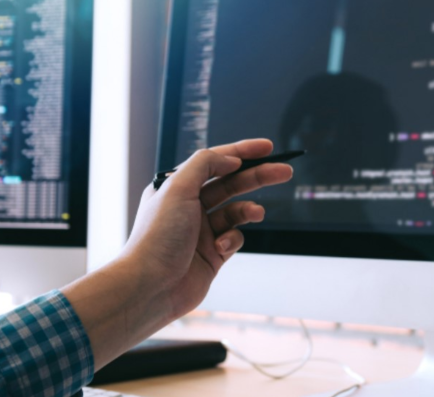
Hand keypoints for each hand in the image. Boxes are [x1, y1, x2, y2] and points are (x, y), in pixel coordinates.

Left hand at [62, 139, 292, 367]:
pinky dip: (233, 239)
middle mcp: (189, 206)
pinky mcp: (212, 254)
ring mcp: (201, 231)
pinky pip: (234, 238)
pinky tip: (222, 247)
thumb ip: (205, 164)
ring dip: (248, 210)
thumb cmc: (157, 237)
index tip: (267, 147)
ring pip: (235, 212)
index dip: (242, 152)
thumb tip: (231, 159)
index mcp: (177, 187)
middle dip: (257, 176)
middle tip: (283, 171)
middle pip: (231, 183)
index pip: (214, 161)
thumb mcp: (177, 187)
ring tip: (257, 213)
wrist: (150, 286)